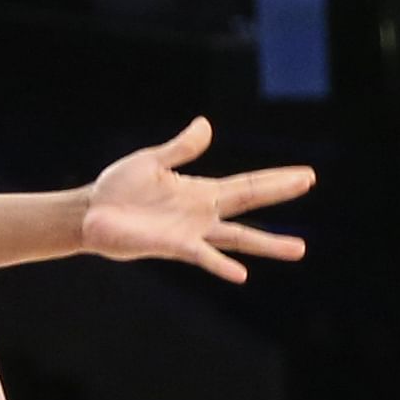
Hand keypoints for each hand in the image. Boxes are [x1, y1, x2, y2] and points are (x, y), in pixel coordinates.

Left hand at [75, 116, 311, 282]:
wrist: (90, 213)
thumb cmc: (118, 188)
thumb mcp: (151, 160)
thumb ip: (181, 148)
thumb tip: (206, 125)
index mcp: (201, 191)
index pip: (248, 184)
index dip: (276, 180)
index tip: (306, 175)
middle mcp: (203, 213)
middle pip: (249, 203)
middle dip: (279, 193)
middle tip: (309, 183)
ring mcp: (192, 232)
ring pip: (238, 238)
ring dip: (268, 243)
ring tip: (300, 249)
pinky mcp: (174, 246)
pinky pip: (203, 256)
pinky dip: (221, 265)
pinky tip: (242, 274)